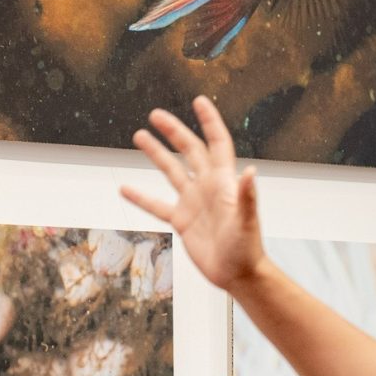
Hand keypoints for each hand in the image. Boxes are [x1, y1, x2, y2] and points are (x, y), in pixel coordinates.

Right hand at [122, 97, 266, 291]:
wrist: (238, 274)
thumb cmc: (247, 247)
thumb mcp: (247, 221)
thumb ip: (246, 196)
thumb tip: (251, 171)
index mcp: (223, 182)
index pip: (216, 143)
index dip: (209, 122)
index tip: (198, 101)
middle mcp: (206, 187)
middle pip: (189, 150)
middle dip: (174, 131)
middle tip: (156, 115)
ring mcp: (192, 203)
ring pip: (171, 171)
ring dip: (156, 154)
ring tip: (139, 136)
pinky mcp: (181, 221)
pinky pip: (157, 206)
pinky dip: (141, 198)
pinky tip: (125, 189)